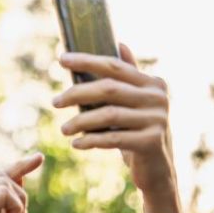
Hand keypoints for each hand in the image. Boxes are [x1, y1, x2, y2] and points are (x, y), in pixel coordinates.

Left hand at [54, 44, 181, 212]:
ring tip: (63, 129)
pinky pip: (112, 139)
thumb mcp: (135, 103)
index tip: (61, 59)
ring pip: (108, 115)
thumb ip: (129, 76)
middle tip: (55, 102)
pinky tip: (76, 144)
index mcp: (153, 83)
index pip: (114, 66)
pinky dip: (90, 141)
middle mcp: (158, 98)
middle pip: (108, 88)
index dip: (87, 61)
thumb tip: (119, 43)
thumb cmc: (138, 131)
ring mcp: (157, 120)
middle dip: (77, 93)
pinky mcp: (151, 142)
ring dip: (80, 121)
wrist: (157, 169)